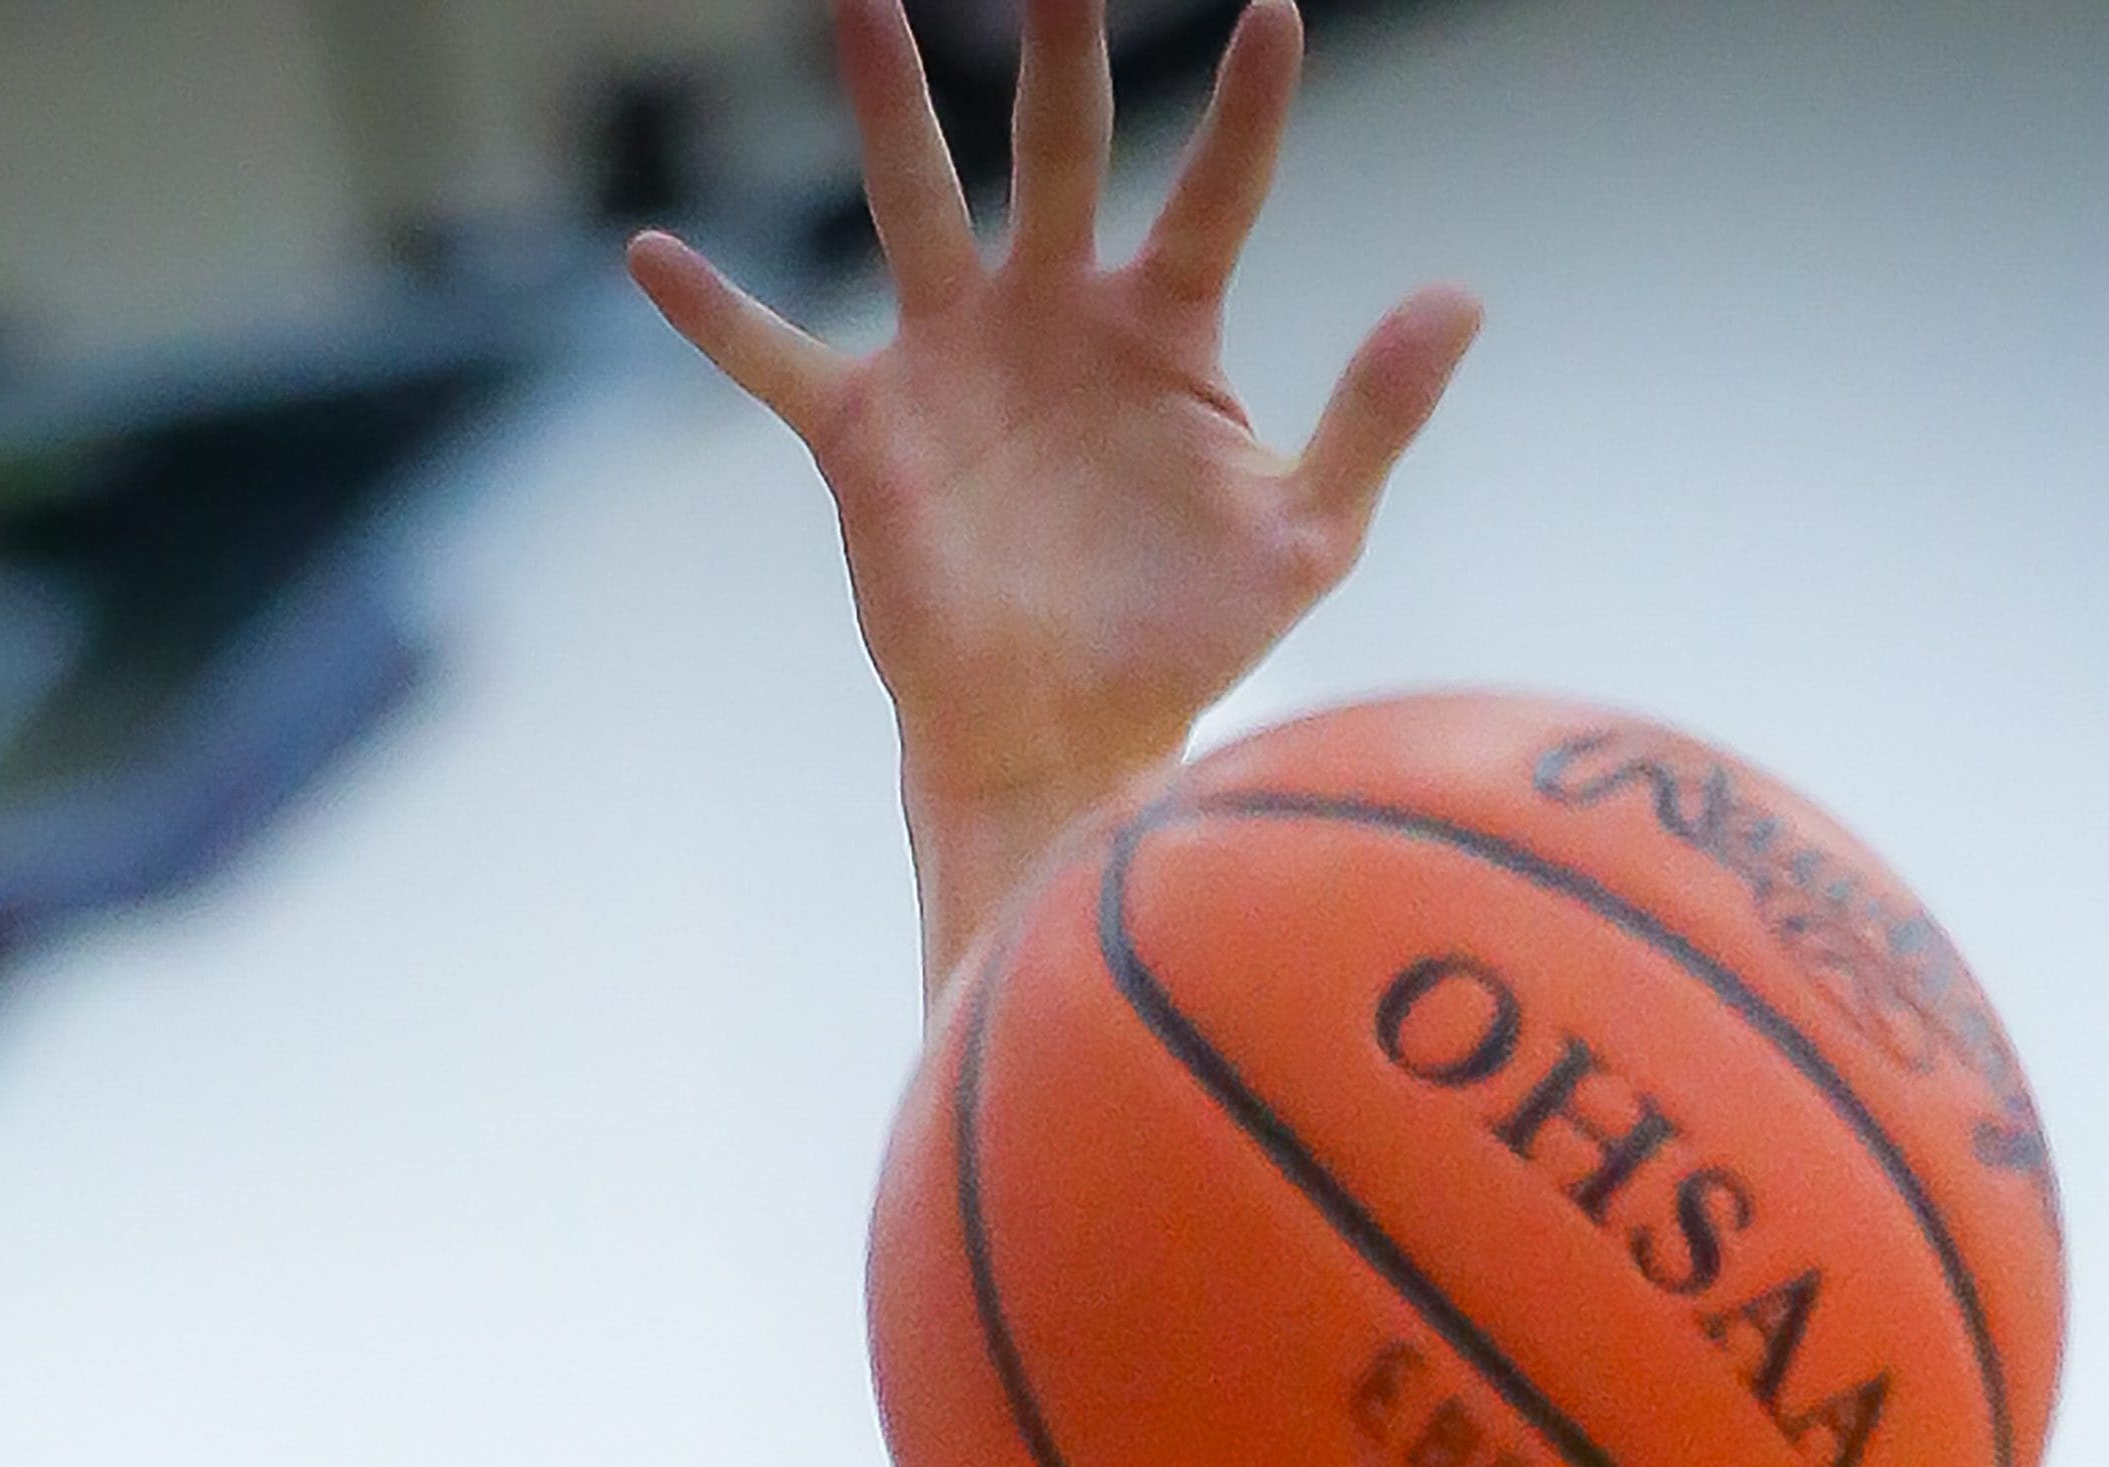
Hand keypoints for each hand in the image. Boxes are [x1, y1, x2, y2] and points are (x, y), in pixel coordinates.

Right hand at [632, 0, 1477, 947]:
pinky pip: (774, 362)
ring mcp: (952, 361)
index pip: (1214, 193)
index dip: (1247, 111)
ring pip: (917, 200)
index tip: (1277, 14)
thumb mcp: (1304, 539)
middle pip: (1059, 147)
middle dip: (1059, 46)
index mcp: (1162, 331)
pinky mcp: (866, 434)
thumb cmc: (1182, 645)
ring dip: (888, 103)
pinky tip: (649, 257)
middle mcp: (1050, 314)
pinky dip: (714, 318)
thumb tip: (1459, 295)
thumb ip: (1374, 416)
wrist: (1063, 751)